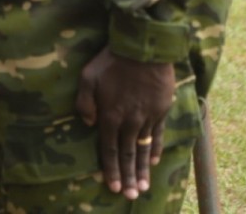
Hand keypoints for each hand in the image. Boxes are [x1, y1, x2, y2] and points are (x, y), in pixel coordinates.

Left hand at [74, 46, 173, 198]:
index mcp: (110, 115)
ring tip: (143, 187)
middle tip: (129, 196)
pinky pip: (157, 135)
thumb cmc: (112, 61)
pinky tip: (153, 162)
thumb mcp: (88, 77)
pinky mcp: (161, 110)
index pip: (109, 149)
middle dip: (128, 178)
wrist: (144, 48)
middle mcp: (129, 121)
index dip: (110, 169)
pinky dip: (155, 149)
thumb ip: (84, 102)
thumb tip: (88, 123)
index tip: (111, 187)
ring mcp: (147, 117)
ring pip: (143, 149)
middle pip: (127, 155)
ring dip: (142, 169)